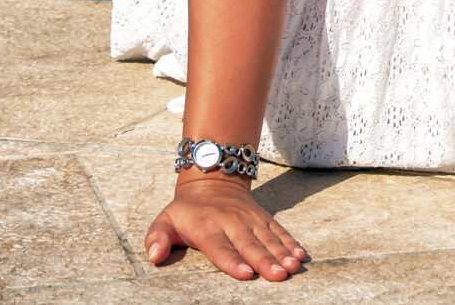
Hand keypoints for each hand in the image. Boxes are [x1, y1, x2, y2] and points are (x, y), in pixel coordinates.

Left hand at [145, 175, 308, 280]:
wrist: (212, 179)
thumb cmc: (186, 210)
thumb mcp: (164, 220)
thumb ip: (157, 238)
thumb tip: (154, 256)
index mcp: (207, 228)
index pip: (220, 247)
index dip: (232, 261)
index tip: (246, 274)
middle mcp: (232, 223)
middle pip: (249, 245)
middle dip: (265, 260)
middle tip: (278, 275)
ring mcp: (250, 220)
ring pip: (268, 238)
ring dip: (282, 253)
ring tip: (292, 267)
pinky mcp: (263, 218)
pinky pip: (279, 231)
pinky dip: (290, 243)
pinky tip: (300, 255)